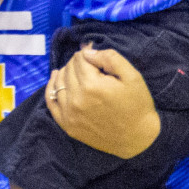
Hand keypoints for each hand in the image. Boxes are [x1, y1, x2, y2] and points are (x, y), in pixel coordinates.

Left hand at [46, 45, 160, 158]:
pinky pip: (51, 100)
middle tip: (91, 66)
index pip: (79, 59)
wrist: (137, 138)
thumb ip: (110, 58)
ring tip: (77, 71)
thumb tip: (87, 51)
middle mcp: (75, 99)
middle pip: (68, 69)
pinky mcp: (66, 124)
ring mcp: (68, 113)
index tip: (96, 58)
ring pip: (58, 82)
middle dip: (78, 63)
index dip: (88, 54)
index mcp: (92, 86)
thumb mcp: (132, 77)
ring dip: (66, 72)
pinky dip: (52, 87)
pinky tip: (56, 78)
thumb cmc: (137, 105)